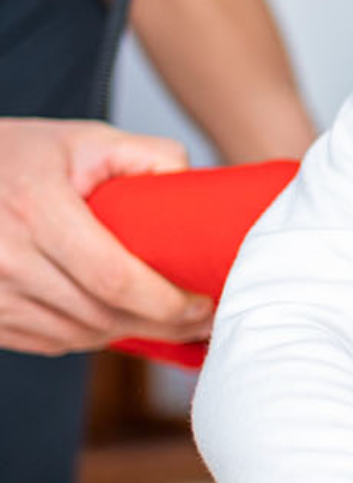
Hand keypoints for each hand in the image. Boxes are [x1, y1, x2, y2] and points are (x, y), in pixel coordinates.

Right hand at [0, 118, 212, 353]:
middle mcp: (7, 258)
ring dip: (129, 333)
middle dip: (161, 324)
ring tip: (169, 320)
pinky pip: (50, 342)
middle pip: (100, 315)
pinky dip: (91, 335)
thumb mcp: (84, 140)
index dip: (166, 302)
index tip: (202, 304)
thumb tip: (190, 182)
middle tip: (201, 319)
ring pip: (78, 336)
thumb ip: (146, 154)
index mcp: (36, 210)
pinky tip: (119, 318)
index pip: (113, 278)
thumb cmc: (20, 156)